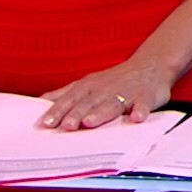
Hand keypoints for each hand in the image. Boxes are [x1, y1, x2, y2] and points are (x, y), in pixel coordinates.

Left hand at [38, 58, 174, 130]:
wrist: (151, 65)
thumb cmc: (115, 80)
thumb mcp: (88, 83)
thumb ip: (65, 94)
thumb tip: (39, 102)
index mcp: (89, 87)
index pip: (70, 99)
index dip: (58, 111)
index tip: (45, 123)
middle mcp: (106, 89)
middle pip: (89, 103)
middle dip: (76, 114)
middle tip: (66, 126)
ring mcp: (127, 92)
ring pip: (112, 104)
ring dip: (101, 113)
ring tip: (90, 122)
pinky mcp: (147, 96)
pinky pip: (144, 104)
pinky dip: (141, 110)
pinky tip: (137, 118)